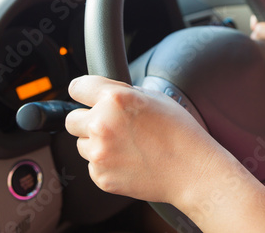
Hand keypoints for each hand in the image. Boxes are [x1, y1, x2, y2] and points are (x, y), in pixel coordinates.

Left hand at [65, 75, 224, 204]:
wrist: (192, 171)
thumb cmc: (181, 134)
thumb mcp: (155, 98)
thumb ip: (124, 93)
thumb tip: (106, 94)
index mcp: (115, 100)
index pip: (77, 87)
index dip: (83, 91)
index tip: (86, 96)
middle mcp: (101, 125)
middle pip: (72, 119)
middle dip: (88, 119)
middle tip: (111, 124)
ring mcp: (99, 154)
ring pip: (82, 144)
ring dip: (97, 143)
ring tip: (126, 145)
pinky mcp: (101, 177)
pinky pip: (93, 165)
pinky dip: (106, 163)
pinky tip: (129, 160)